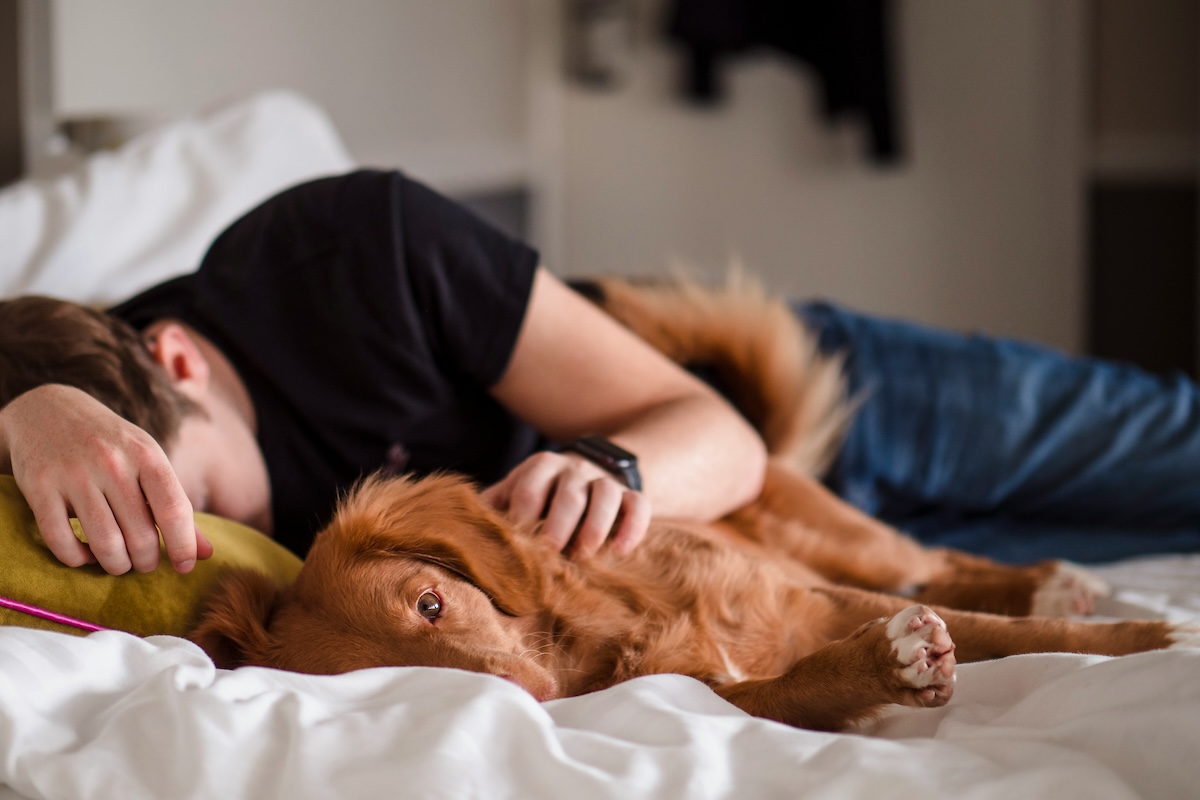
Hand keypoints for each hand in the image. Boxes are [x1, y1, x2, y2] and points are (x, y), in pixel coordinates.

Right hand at [0, 385, 212, 574]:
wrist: (49, 409)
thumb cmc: (112, 445)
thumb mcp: (149, 462)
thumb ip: (176, 506)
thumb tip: (206, 554)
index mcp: (146, 455)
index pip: (174, 510)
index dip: (183, 546)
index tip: (184, 566)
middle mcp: (112, 463)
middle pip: (140, 536)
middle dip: (147, 561)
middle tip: (145, 563)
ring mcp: (73, 475)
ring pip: (104, 544)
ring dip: (116, 565)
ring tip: (120, 563)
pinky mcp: (39, 487)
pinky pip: (61, 541)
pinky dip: (76, 559)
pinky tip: (85, 554)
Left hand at [481, 451, 650, 557]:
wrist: (588, 474)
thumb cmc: (541, 495)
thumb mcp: (515, 492)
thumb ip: (494, 507)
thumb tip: (464, 533)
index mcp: (541, 466)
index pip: (530, 487)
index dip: (523, 515)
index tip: (517, 542)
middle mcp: (574, 469)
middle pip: (570, 492)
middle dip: (559, 523)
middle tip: (550, 551)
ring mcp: (605, 481)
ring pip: (606, 494)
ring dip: (595, 525)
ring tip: (584, 554)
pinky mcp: (631, 495)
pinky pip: (639, 505)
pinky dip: (632, 527)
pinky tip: (620, 552)